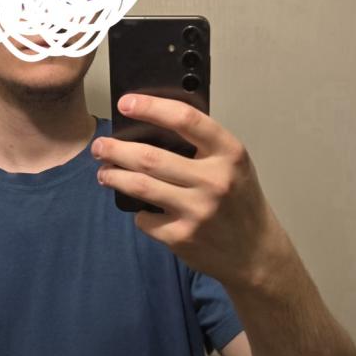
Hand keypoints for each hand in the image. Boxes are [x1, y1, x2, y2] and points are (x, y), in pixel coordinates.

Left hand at [91, 94, 281, 286]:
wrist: (255, 252)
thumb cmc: (239, 201)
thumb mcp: (233, 166)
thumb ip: (203, 146)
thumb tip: (150, 126)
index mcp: (229, 153)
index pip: (186, 119)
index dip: (151, 107)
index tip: (126, 103)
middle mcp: (214, 180)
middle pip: (150, 157)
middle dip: (115, 149)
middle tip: (100, 146)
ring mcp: (197, 211)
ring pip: (139, 186)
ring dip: (113, 176)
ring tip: (104, 172)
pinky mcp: (182, 237)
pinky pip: (144, 219)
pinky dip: (138, 213)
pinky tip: (140, 209)